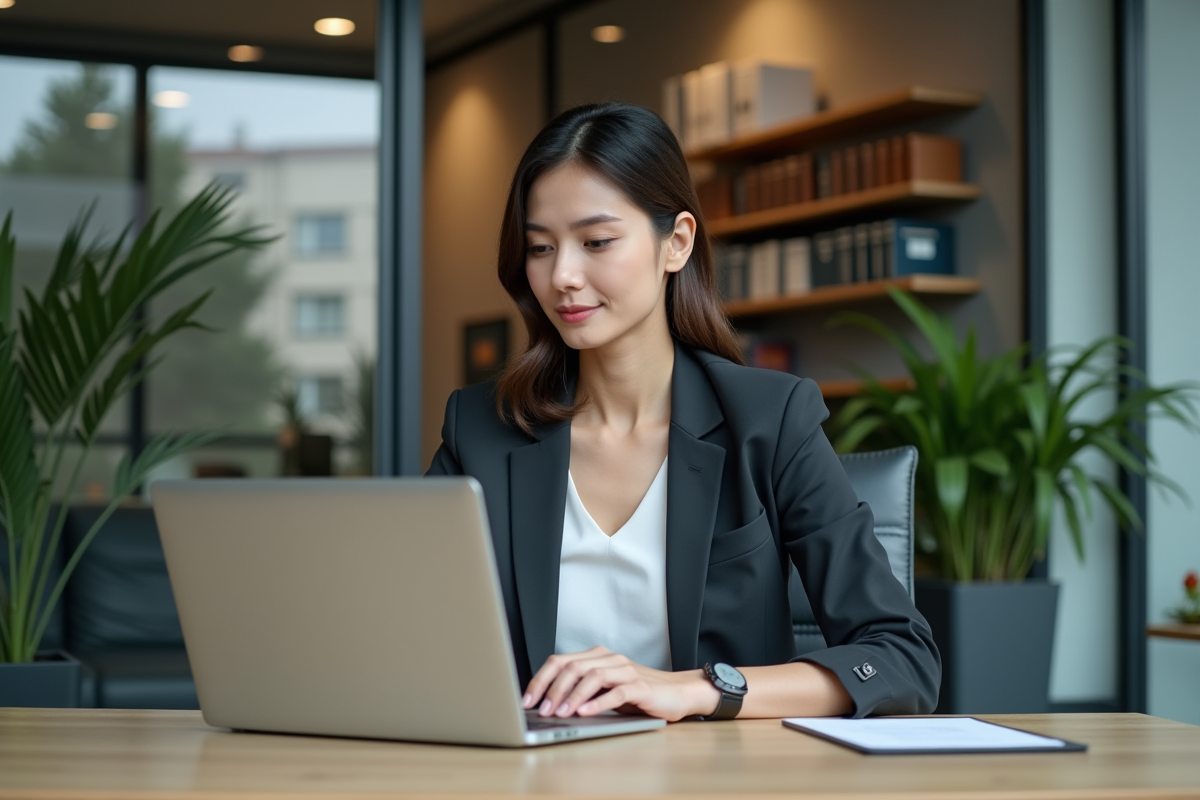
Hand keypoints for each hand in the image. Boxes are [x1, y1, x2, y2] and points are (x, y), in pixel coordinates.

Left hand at [521, 646, 720, 721]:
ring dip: (572, 696)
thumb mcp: (604, 690)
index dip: (540, 680)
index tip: (527, 700)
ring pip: (591, 676)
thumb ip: (581, 690)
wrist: (677, 693)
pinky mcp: (640, 686)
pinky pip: (616, 692)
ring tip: (560, 714)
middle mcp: (609, 659)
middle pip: (572, 666)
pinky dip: (598, 702)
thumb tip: (547, 705)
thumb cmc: (638, 694)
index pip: (560, 661)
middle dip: (552, 689)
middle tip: (541, 710)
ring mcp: (625, 670)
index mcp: (597, 657)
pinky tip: (585, 713)